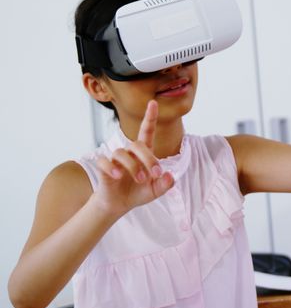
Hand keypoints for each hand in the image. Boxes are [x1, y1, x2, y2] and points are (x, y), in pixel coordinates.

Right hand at [93, 100, 173, 216]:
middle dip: (149, 159)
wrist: (119, 204)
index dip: (150, 117)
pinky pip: (105, 161)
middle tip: (155, 174)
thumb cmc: (138, 192)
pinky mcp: (103, 167)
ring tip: (141, 180)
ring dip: (134, 167)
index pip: (147, 131)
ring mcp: (115, 159)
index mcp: (144, 153)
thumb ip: (165, 184)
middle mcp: (130, 152)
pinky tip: (117, 176)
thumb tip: (170, 176)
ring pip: (122, 153)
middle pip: (137, 144)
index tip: (153, 103)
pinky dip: (111, 168)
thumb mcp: (156, 191)